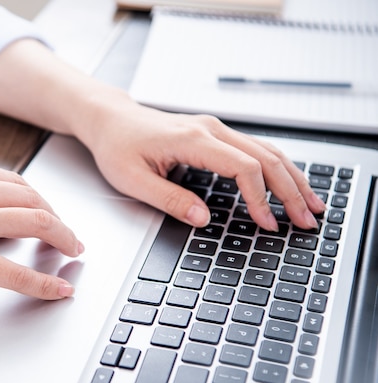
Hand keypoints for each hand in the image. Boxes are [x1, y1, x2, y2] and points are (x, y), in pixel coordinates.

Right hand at [0, 158, 83, 312]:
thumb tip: (9, 219)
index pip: (16, 182)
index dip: (42, 203)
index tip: (53, 217)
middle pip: (32, 199)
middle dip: (59, 220)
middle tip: (70, 238)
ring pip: (35, 222)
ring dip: (62, 239)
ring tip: (72, 252)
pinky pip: (17, 271)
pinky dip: (44, 282)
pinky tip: (58, 289)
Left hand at [75, 94, 325, 230]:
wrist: (110, 119)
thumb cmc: (117, 145)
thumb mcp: (133, 179)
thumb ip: (169, 200)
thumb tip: (203, 219)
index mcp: (193, 139)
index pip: (243, 168)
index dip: (260, 198)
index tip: (268, 222)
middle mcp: (210, 129)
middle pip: (266, 157)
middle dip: (290, 191)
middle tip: (307, 219)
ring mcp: (215, 128)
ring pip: (267, 150)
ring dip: (292, 178)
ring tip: (311, 204)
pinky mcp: (214, 134)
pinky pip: (255, 148)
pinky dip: (277, 168)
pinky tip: (288, 183)